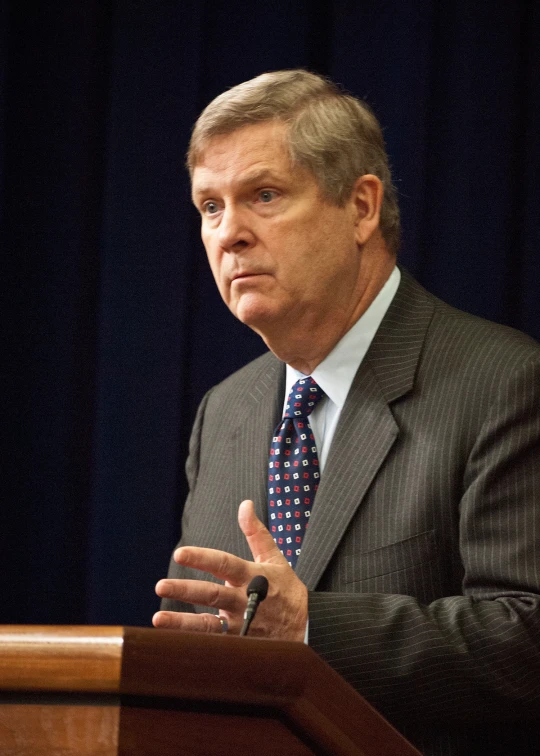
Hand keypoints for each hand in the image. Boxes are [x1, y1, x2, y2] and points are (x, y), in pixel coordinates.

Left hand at [153, 499, 307, 640]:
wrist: (307, 629)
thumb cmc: (286, 590)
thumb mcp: (275, 558)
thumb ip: (256, 532)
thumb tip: (245, 504)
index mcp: (252, 576)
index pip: (224, 563)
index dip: (202, 558)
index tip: (180, 553)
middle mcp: (244, 600)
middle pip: (212, 594)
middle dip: (185, 590)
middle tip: (160, 586)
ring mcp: (241, 624)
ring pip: (208, 625)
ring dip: (182, 623)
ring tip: (158, 620)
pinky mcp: (239, 643)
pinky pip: (214, 645)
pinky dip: (194, 644)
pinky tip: (171, 643)